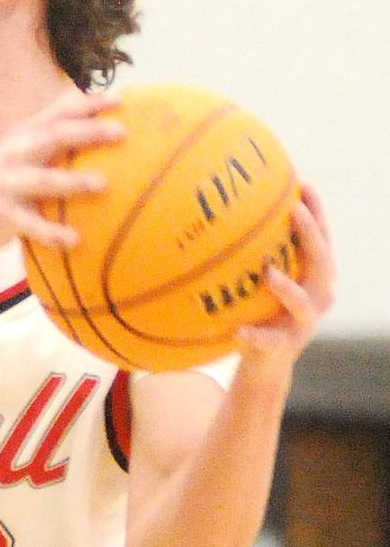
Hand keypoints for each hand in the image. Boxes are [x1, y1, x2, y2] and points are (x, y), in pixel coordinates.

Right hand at [0, 87, 121, 254]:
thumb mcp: (21, 150)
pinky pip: (30, 224)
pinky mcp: (0, 213)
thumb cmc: (4, 184)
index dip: (89, 105)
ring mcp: (6, 183)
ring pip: (42, 180)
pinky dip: (51, 233)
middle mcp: (14, 153)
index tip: (121, 100)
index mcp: (23, 135)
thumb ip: (49, 128)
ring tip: (103, 185)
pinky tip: (74, 241)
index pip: (59, 113)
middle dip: (86, 132)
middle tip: (121, 132)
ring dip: (72, 182)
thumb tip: (87, 101)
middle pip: (53, 137)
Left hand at [236, 182, 335, 366]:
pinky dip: (255, 335)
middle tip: (293, 211)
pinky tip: (239, 330)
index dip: (316, 211)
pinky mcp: (286, 347)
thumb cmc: (259, 312)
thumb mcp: (258, 281)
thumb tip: (224, 215)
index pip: (320, 238)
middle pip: (322, 261)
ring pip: (304, 302)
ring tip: (269, 272)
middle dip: (310, 234)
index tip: (303, 183)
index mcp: (313, 276)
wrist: (264, 363)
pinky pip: (270, 340)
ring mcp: (305, 322)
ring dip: (287, 287)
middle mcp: (317, 295)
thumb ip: (253, 254)